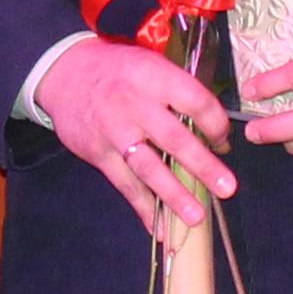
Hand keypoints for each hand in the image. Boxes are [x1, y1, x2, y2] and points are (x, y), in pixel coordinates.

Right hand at [47, 38, 237, 241]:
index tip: (224, 141)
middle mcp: (134, 104)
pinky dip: (143, 208)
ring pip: (149, 168)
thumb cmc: (118, 71)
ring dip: (174, 195)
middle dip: (203, 166)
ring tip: (196, 217)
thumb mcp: (149, 65)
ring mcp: (114, 132)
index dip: (215, 124)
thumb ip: (178, 94)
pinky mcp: (99, 154)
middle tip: (227, 189)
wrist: (65, 73)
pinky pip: (125, 185)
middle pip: (174, 139)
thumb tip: (213, 137)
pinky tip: (160, 228)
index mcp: (153, 77)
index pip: (195, 102)